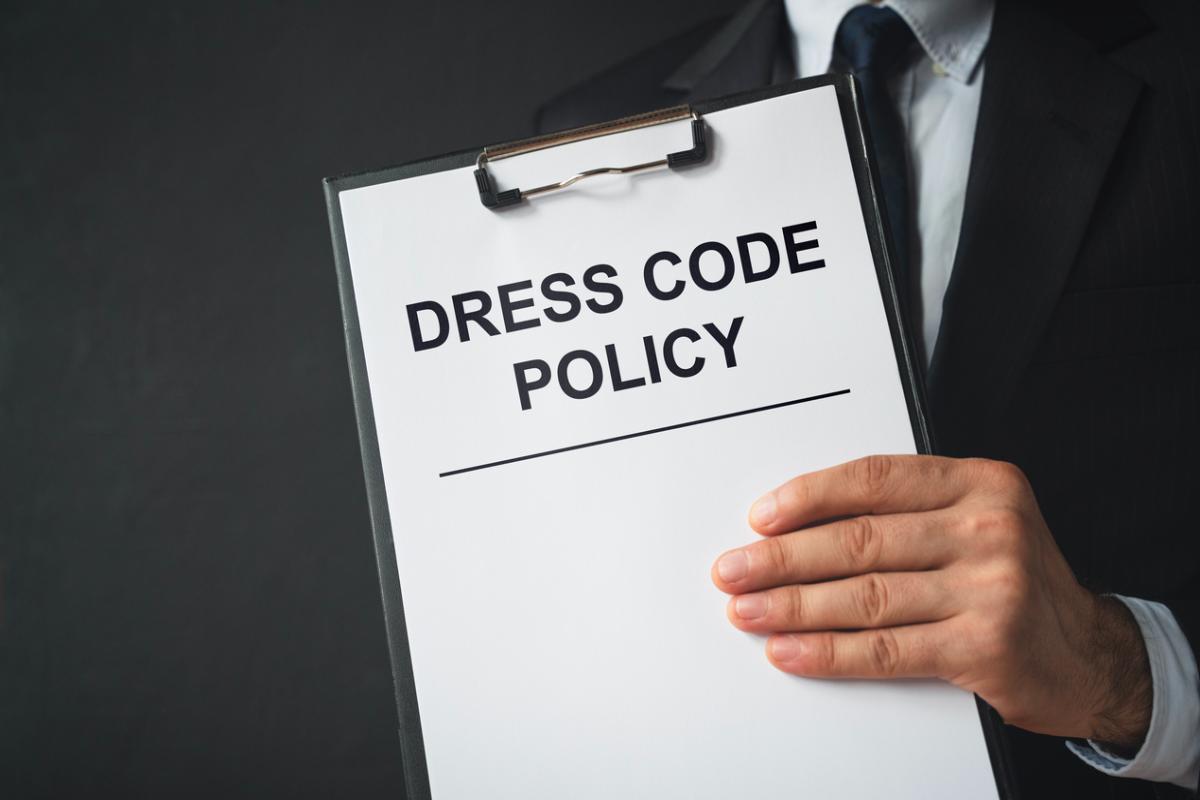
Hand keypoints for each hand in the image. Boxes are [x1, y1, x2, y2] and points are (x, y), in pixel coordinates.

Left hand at [711, 455, 1151, 750]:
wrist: (1087, 653)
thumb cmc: (1009, 579)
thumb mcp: (975, 521)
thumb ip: (905, 512)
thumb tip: (796, 526)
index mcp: (980, 482)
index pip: (875, 480)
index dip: (809, 497)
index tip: (762, 518)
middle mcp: (990, 528)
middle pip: (861, 540)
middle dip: (784, 558)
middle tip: (734, 569)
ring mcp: (992, 588)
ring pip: (866, 595)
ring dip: (793, 606)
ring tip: (748, 610)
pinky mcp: (985, 646)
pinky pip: (887, 648)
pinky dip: (829, 651)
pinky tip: (792, 650)